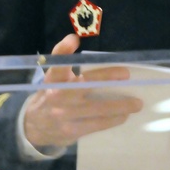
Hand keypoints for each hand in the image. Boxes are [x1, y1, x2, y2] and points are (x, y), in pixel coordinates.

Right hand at [23, 34, 142, 149]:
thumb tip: (82, 47)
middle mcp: (57, 95)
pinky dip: (112, 120)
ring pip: (98, 109)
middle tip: (127, 75)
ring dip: (120, 106)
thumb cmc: (50, 96)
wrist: (34, 127)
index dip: (63, 50)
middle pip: (86, 84)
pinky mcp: (71, 130)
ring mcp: (65, 115)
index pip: (57, 63)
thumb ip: (66, 65)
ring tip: (136, 104)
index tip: (73, 39)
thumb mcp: (53, 79)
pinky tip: (123, 116)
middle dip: (108, 78)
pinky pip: (97, 125)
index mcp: (52, 79)